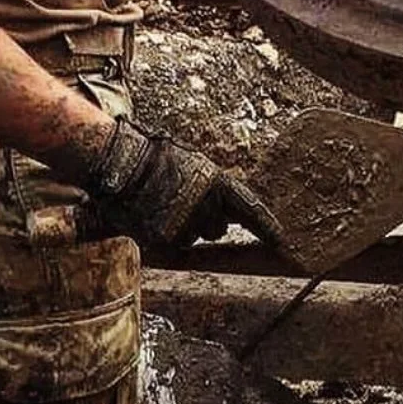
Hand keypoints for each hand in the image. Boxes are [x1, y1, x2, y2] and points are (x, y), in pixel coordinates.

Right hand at [85, 119, 279, 252]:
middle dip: (207, 222)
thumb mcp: (192, 163)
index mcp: (217, 183)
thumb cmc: (154, 159)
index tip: (281, 241)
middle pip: (218, 229)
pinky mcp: (168, 240)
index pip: (250, 210)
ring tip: (161, 204)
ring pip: (194, 237)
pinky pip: (174, 245)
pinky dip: (164, 235)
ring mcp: (187, 225)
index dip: (267, 228)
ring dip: (184, 227)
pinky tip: (152, 215)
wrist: (121, 163)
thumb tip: (230, 210)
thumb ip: (214, 188)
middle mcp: (207, 207)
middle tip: (181, 203)